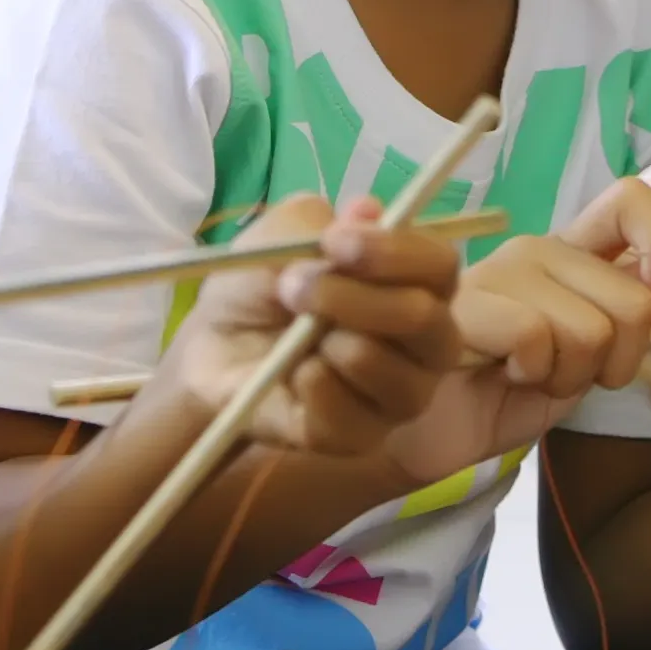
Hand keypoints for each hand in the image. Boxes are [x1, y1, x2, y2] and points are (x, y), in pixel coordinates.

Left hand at [161, 193, 461, 456]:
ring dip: (335, 345)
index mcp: (414, 282)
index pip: (439, 266)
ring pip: (397, 377)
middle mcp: (422, 342)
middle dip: (357, 300)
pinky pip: (355, 419)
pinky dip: (316, 389)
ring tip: (292, 334)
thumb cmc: (260, 284)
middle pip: (427, 322)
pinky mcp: (360, 438)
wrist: (211, 348)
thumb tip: (365, 212)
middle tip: (293, 287)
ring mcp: (396, 395)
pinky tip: (290, 374)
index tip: (336, 243)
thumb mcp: (279, 235)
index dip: (396, 252)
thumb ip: (320, 222)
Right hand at [379, 223, 650, 488]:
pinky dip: (529, 374)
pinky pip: (534, 337)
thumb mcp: (583, 363)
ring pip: (590, 330)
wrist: (433, 433)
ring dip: (566, 377)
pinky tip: (497, 373)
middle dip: (615, 363)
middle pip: (635, 301)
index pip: (630, 201)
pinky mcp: (465, 301)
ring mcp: (500, 270)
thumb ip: (622, 323)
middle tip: (563, 373)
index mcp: (572, 254)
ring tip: (524, 376)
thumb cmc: (507, 396)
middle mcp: (539, 249)